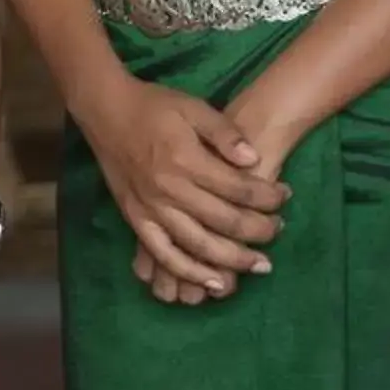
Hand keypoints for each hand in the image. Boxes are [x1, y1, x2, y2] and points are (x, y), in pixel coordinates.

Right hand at [78, 75, 286, 296]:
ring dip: (234, 260)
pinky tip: (214, 283)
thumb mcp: (193, 106)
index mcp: (186, 159)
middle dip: (260, 230)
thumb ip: (225, 132)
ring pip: (199, 245)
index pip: (238, 188)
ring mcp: (151, 208)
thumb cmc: (153, 106)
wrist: (105, 110)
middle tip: (279, 230)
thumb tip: (256, 159)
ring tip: (259, 265)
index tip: (285, 196)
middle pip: (225, 221)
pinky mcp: (136, 219)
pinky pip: (165, 254)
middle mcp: (170, 189)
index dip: (268, 196)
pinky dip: (191, 272)